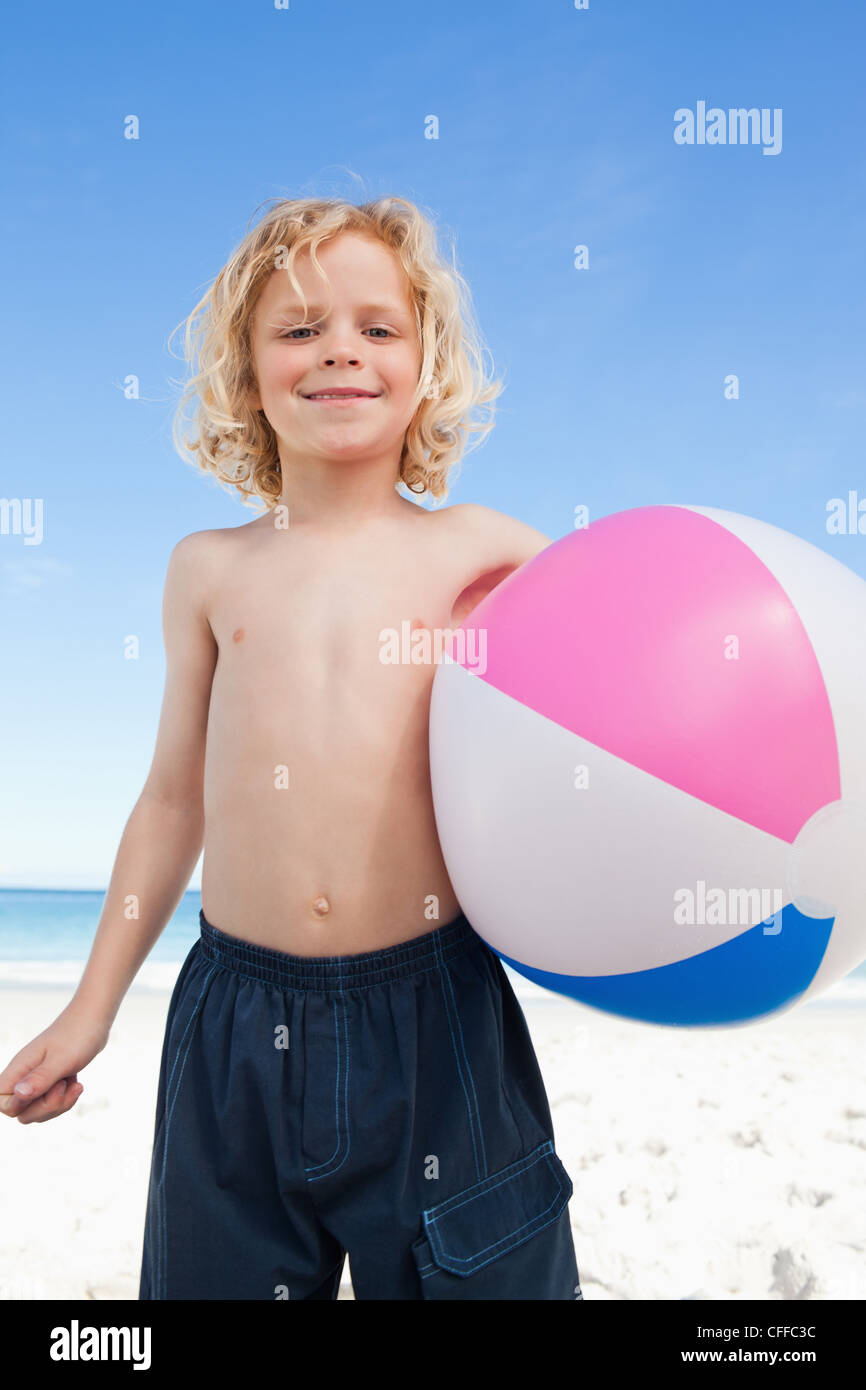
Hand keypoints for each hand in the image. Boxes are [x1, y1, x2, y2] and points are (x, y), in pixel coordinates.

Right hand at [0, 1002, 110, 1123]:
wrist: (94, 1019)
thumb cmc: (77, 1035)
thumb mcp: (61, 1060)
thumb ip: (39, 1079)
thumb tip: (18, 1095)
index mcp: (19, 1068)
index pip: (1, 1102)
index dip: (19, 1106)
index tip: (42, 1090)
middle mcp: (24, 1076)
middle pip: (21, 1112)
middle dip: (46, 1107)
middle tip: (63, 1086)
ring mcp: (37, 1079)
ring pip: (38, 1110)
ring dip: (59, 1104)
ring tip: (74, 1084)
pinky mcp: (51, 1081)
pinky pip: (52, 1103)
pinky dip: (66, 1099)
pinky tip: (77, 1084)